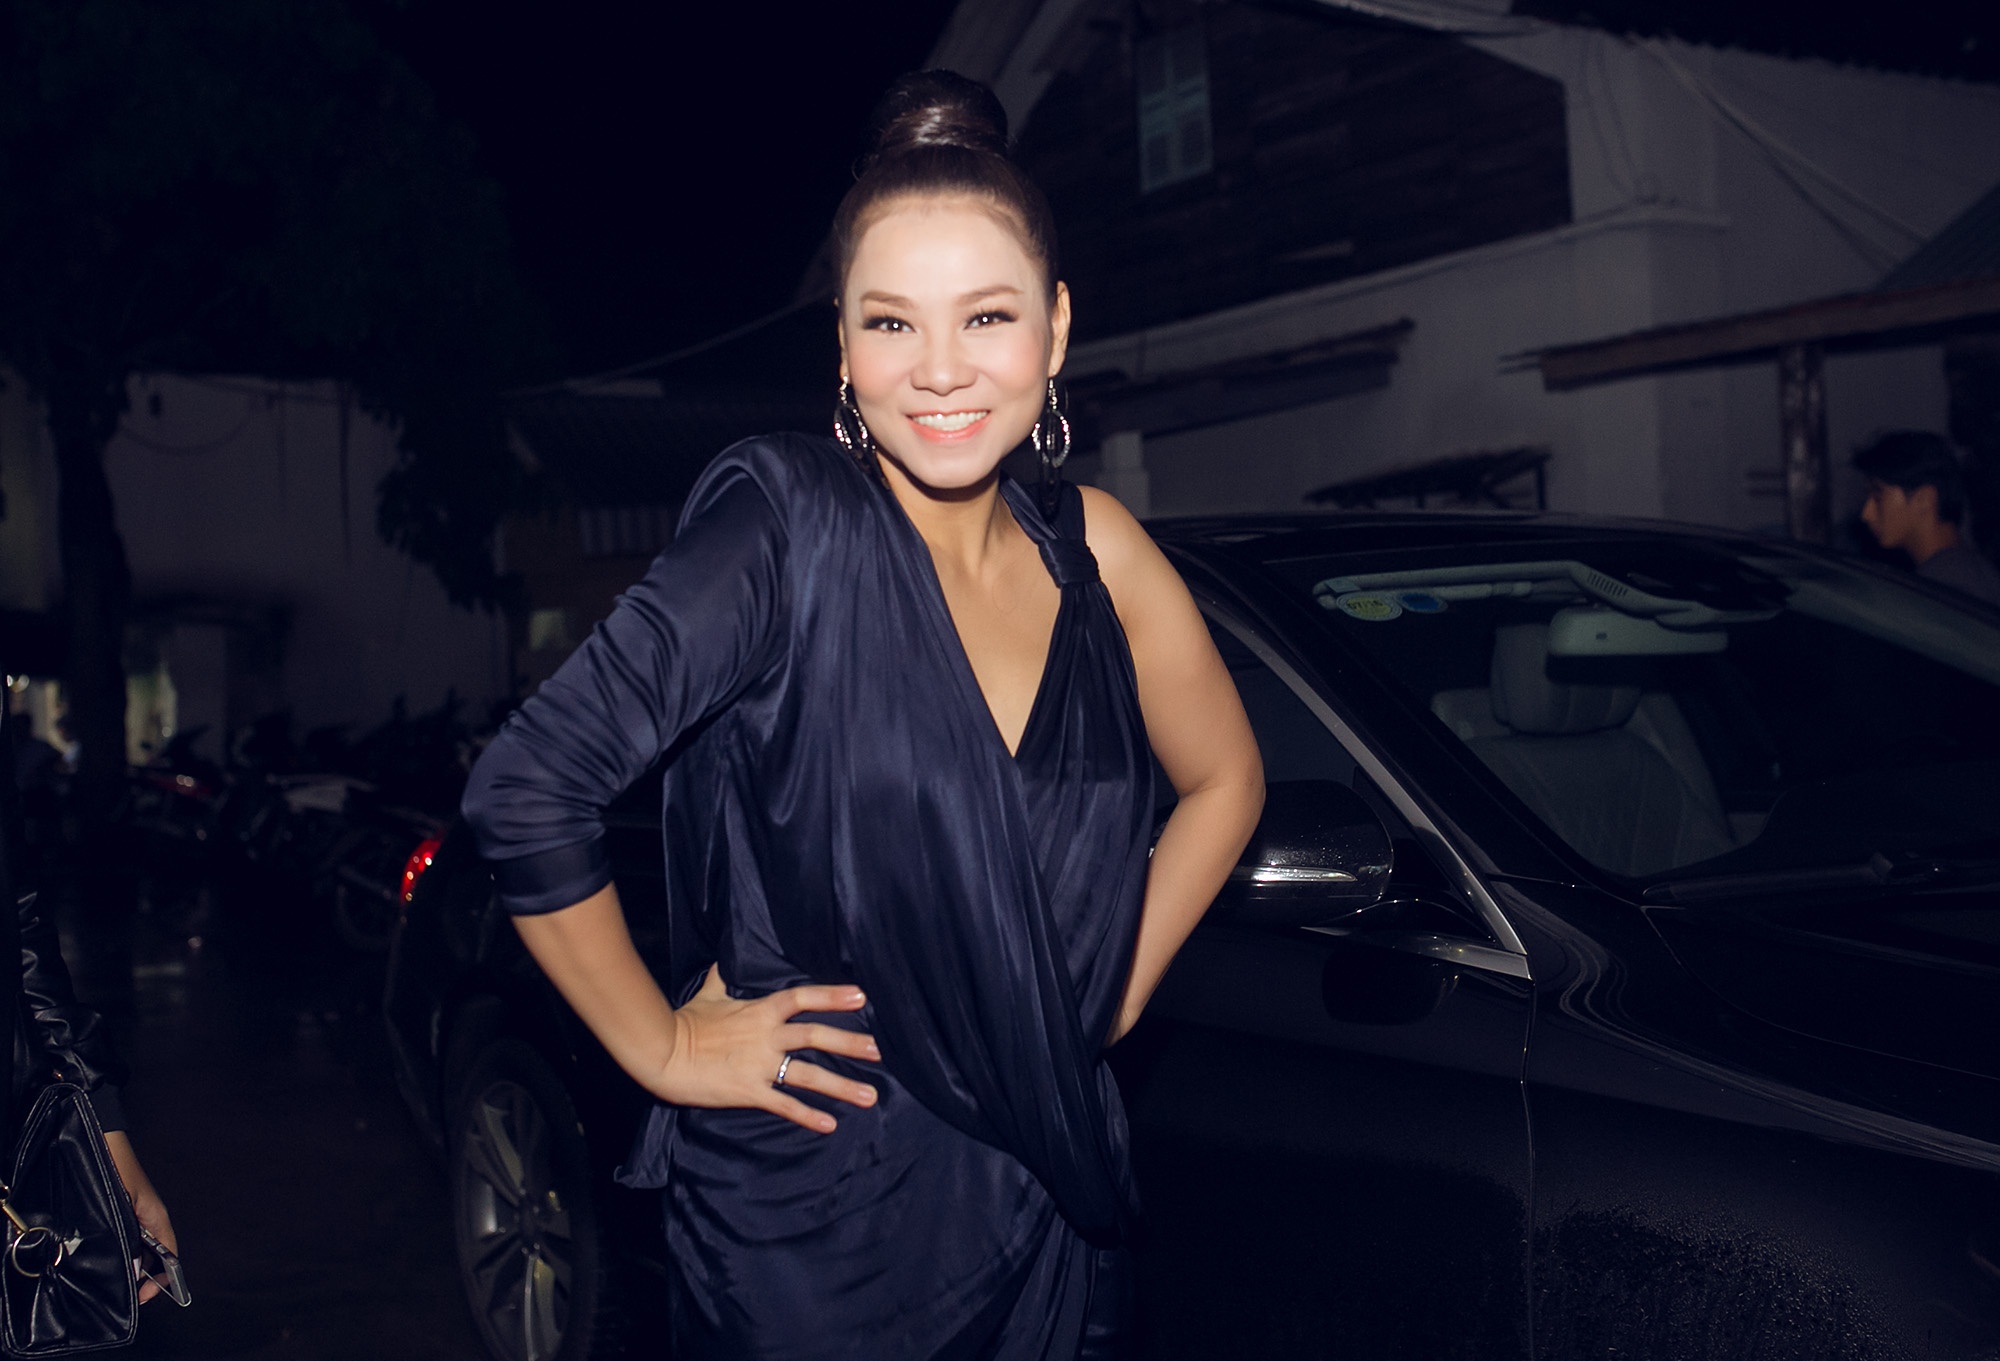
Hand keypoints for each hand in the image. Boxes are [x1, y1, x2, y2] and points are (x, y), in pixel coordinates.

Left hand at [102, 1131, 176, 1304]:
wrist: (101, 1140)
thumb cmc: (115, 1167)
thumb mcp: (120, 1207)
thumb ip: (128, 1239)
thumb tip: (131, 1269)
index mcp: (156, 1216)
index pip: (170, 1254)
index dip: (162, 1278)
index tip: (145, 1295)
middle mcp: (148, 1217)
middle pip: (153, 1254)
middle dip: (141, 1275)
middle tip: (123, 1292)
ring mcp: (134, 1213)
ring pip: (136, 1246)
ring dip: (128, 1262)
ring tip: (110, 1277)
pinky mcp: (120, 1209)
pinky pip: (124, 1236)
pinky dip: (118, 1250)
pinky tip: (103, 1254)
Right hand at [653, 964, 879, 1133]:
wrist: (663, 1053)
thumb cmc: (686, 1022)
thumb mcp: (708, 994)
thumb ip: (723, 977)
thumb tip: (724, 957)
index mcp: (760, 1011)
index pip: (803, 998)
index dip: (833, 996)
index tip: (861, 997)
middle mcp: (767, 1037)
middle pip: (816, 1037)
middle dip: (850, 1043)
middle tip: (878, 1050)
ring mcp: (760, 1066)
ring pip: (809, 1075)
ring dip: (841, 1085)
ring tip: (869, 1095)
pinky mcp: (749, 1092)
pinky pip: (784, 1105)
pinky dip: (807, 1116)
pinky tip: (830, 1125)